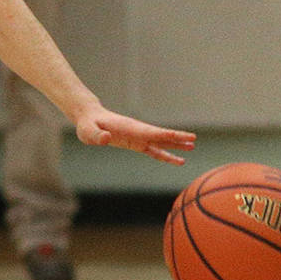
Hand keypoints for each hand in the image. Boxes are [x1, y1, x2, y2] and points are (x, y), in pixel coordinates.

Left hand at [74, 106, 196, 165]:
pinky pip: (153, 150)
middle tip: (194, 140)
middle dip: (176, 138)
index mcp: (129, 128)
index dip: (167, 135)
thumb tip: (107, 138)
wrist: (89, 119)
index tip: (182, 135)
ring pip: (160, 142)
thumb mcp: (88, 131)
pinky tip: (176, 160)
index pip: (151, 132)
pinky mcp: (135, 143)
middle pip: (160, 136)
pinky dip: (164, 155)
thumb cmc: (87, 125)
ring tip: (192, 148)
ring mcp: (138, 137)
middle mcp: (137, 132)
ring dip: (175, 146)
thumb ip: (97, 135)